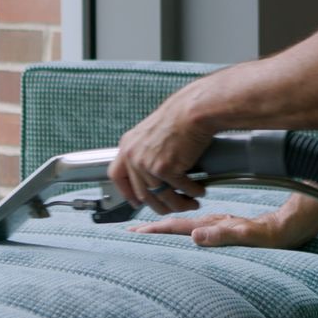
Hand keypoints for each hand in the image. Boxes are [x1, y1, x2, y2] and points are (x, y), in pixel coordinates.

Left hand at [108, 92, 213, 214]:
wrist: (193, 110)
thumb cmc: (178, 117)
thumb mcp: (150, 133)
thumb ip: (144, 152)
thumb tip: (151, 173)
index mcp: (127, 146)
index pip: (117, 177)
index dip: (127, 193)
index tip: (137, 203)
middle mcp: (133, 157)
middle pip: (143, 194)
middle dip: (160, 206)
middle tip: (174, 206)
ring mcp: (148, 164)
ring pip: (162, 197)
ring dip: (180, 204)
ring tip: (192, 203)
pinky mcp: (166, 169)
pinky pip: (181, 189)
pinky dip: (193, 193)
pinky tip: (200, 191)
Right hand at [131, 199, 317, 249]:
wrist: (297, 223)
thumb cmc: (279, 234)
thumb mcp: (254, 237)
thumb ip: (227, 236)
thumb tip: (197, 235)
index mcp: (216, 224)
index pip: (178, 227)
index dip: (153, 232)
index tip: (131, 235)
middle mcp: (214, 222)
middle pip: (175, 224)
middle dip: (149, 229)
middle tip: (125, 233)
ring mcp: (219, 224)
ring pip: (183, 225)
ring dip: (161, 228)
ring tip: (142, 232)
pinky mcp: (226, 227)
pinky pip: (196, 229)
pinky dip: (180, 230)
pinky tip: (177, 233)